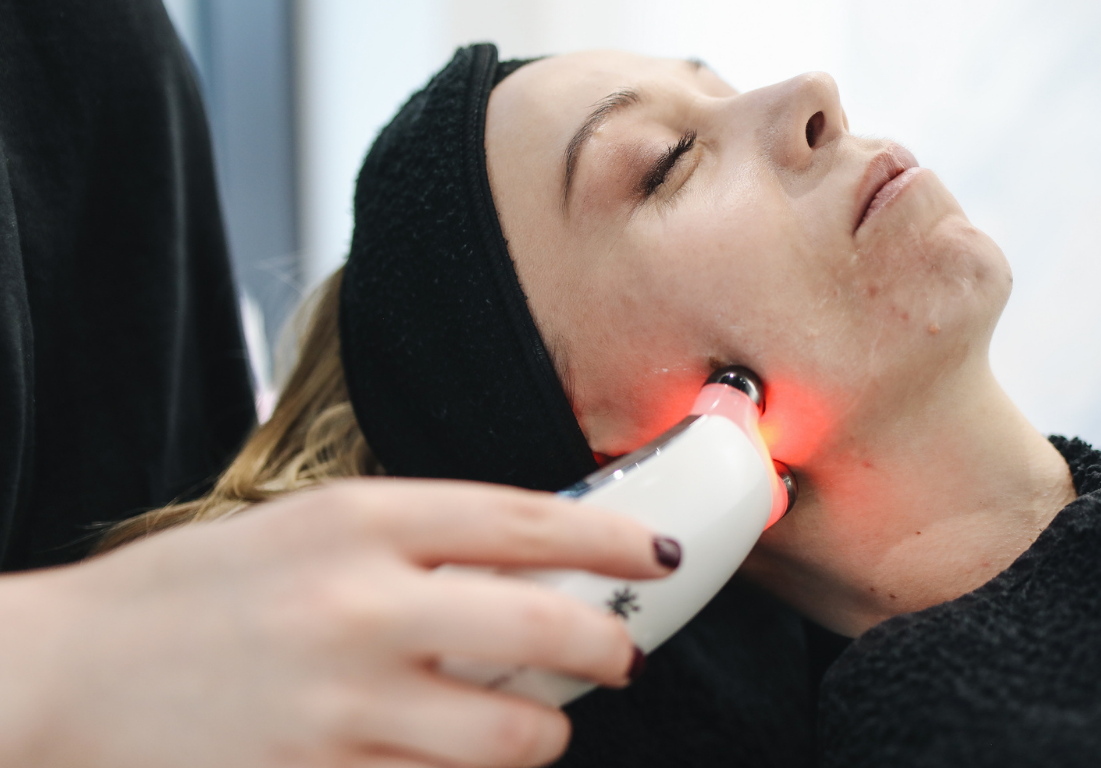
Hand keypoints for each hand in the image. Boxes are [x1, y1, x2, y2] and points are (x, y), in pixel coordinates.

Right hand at [0, 479, 676, 767]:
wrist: (69, 674)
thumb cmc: (195, 592)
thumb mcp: (304, 526)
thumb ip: (415, 537)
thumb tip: (533, 560)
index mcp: (358, 520)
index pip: (525, 520)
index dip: (612, 536)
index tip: (655, 552)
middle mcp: (359, 607)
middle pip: (544, 627)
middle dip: (610, 643)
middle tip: (623, 651)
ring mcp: (342, 706)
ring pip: (513, 737)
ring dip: (547, 733)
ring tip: (534, 720)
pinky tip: (454, 754)